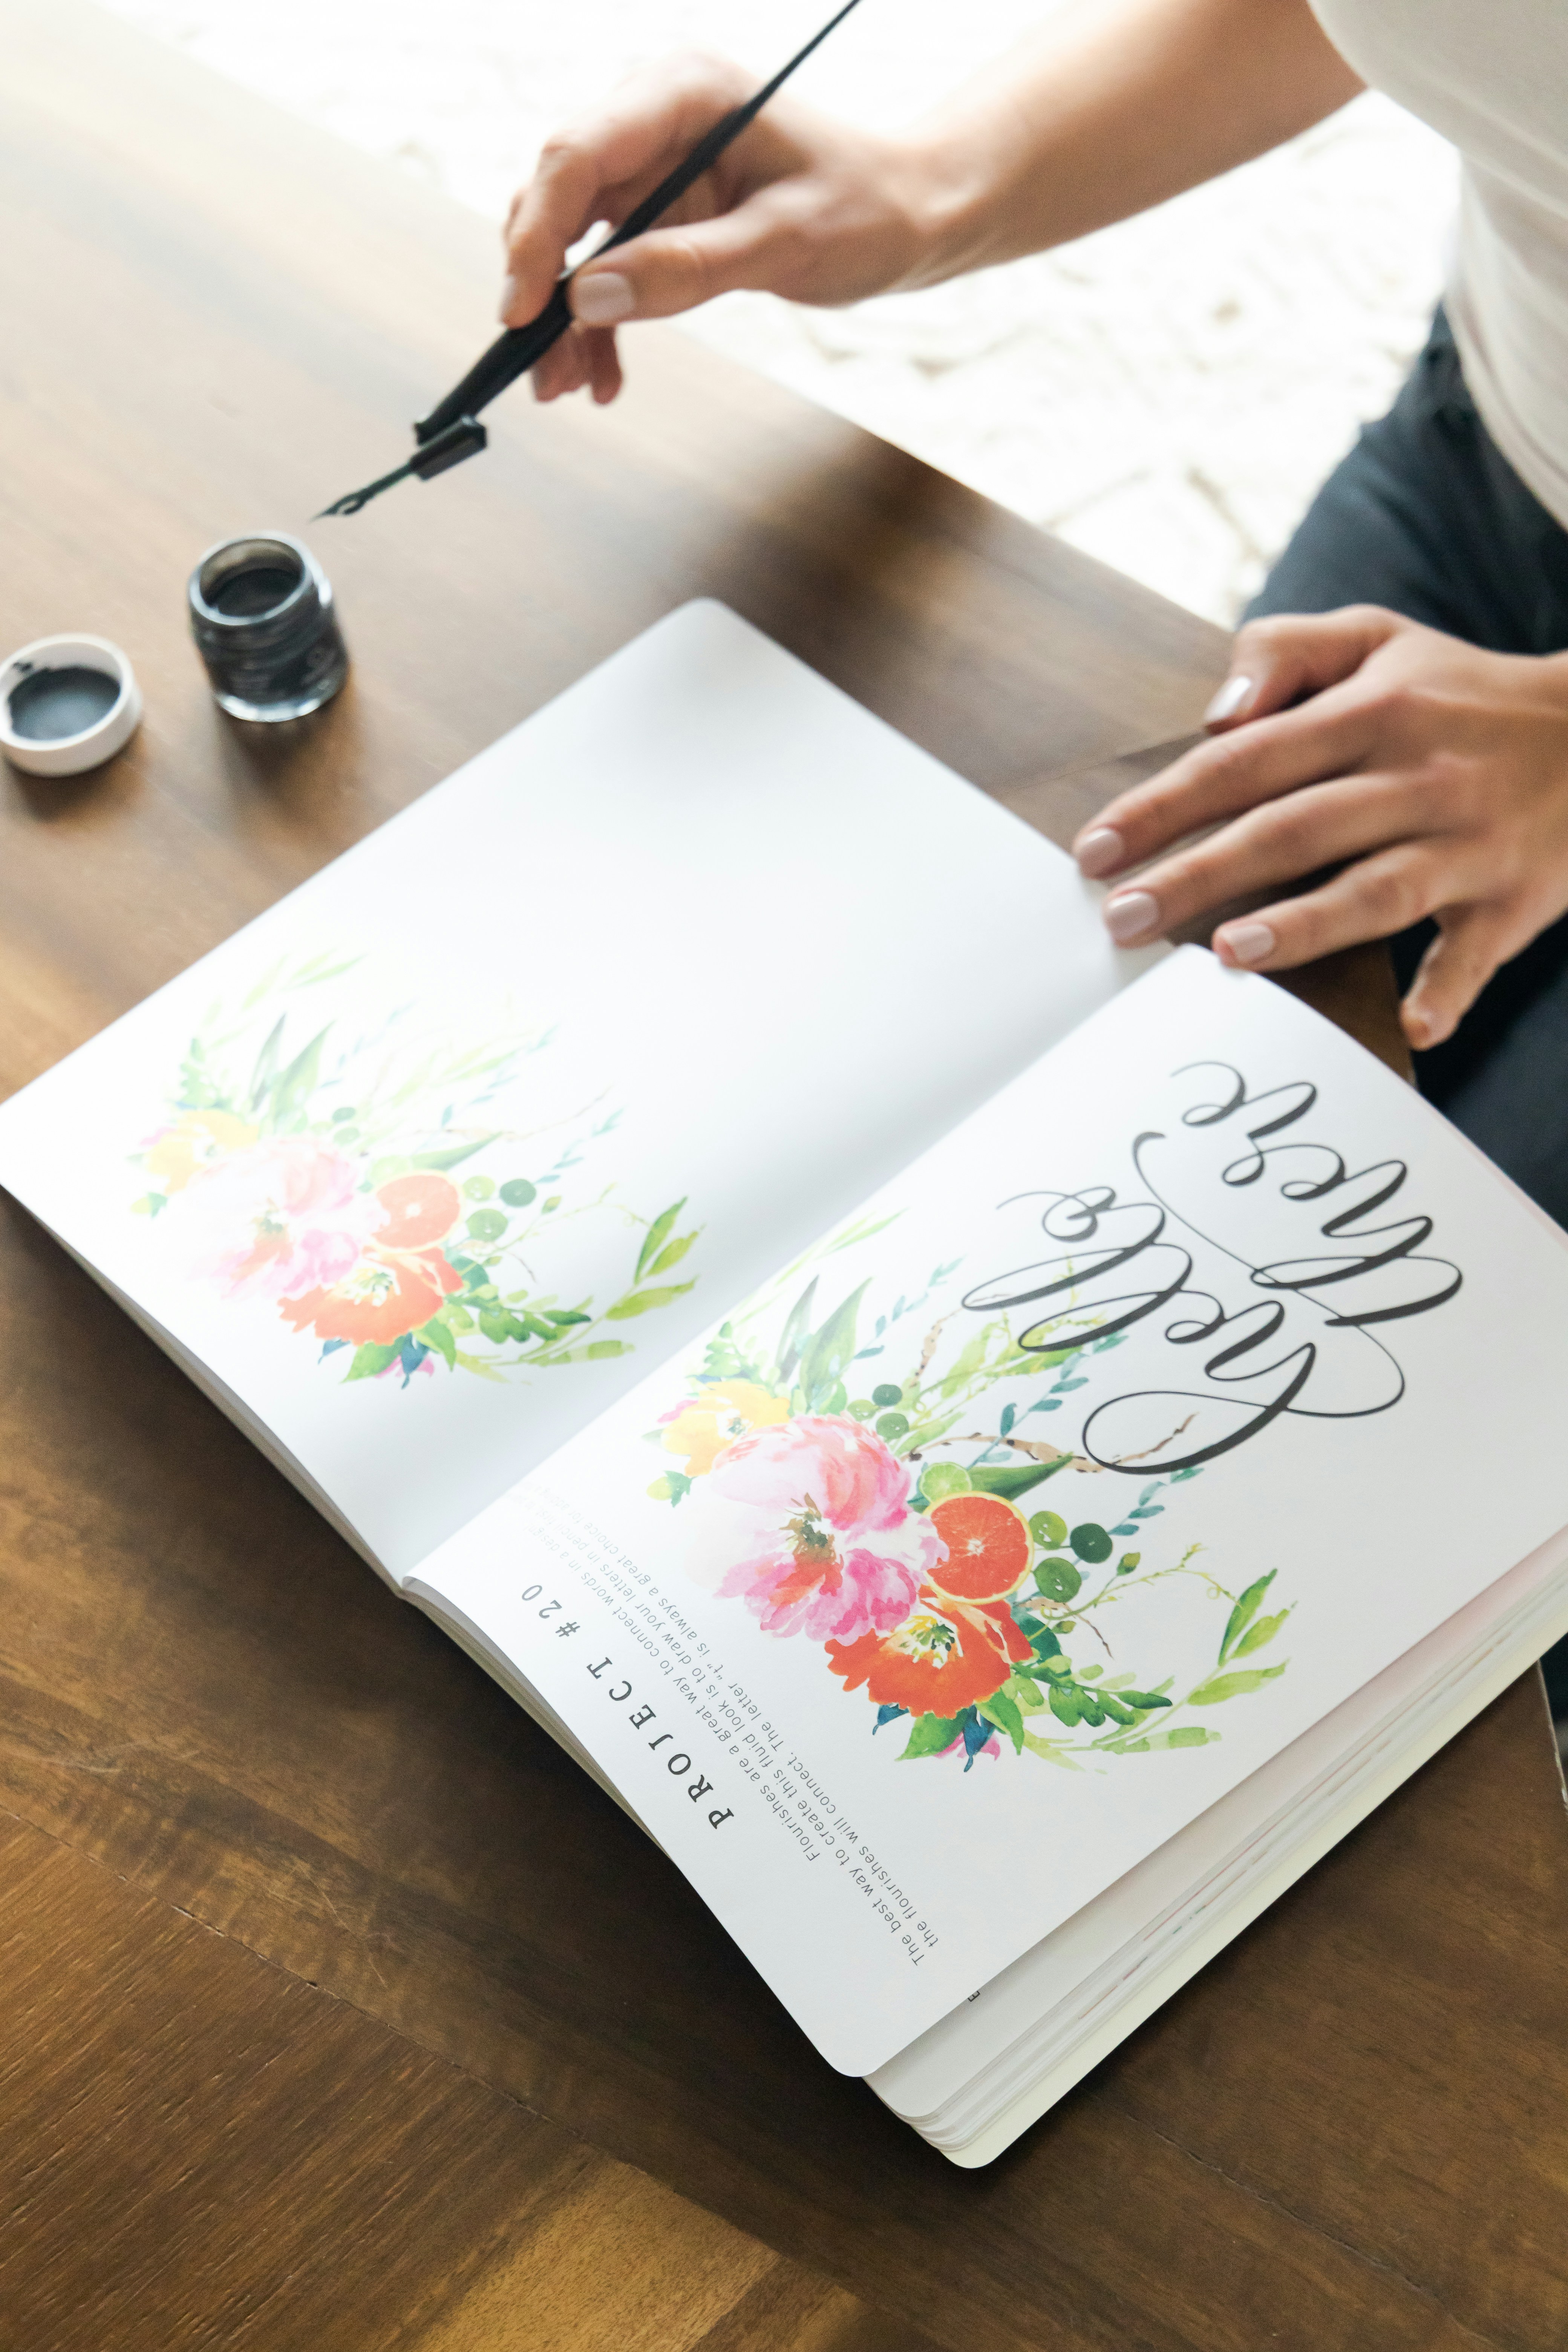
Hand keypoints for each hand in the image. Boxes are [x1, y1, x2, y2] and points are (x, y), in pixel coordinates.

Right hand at [499, 52, 940, 404]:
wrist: (907, 214)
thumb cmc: (866, 209)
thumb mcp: (786, 241)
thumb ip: (688, 267)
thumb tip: (589, 298)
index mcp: (682, 92)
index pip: (577, 155)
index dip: (538, 234)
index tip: (523, 310)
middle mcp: (655, 119)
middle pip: (560, 197)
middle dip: (541, 285)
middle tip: (539, 368)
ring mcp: (653, 168)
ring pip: (574, 242)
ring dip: (565, 320)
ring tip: (565, 388)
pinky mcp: (662, 214)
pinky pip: (608, 271)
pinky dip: (600, 325)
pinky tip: (603, 377)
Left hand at [1072, 608, 1567, 1050]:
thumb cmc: (1457, 693)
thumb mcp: (1377, 637)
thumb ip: (1284, 651)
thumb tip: (1214, 712)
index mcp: (1372, 711)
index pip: (1243, 760)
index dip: (1164, 806)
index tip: (1094, 851)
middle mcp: (1417, 776)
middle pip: (1293, 829)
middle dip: (1199, 875)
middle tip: (1122, 920)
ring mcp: (1467, 842)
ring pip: (1376, 889)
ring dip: (1305, 926)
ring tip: (1232, 955)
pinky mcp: (1513, 900)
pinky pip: (1474, 952)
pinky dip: (1446, 990)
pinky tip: (1410, 1025)